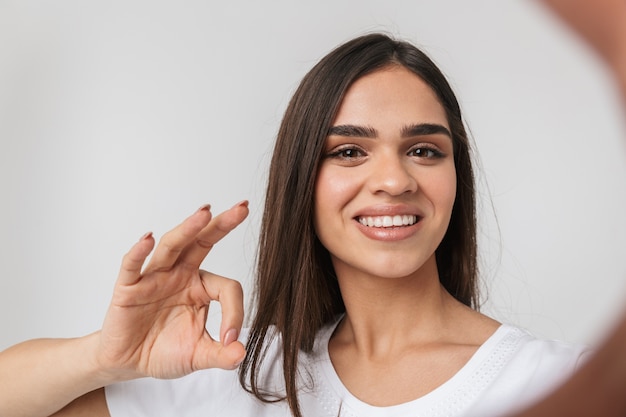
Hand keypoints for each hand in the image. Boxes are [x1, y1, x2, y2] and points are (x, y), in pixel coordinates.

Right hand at [96, 201, 248, 380]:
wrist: (128, 362)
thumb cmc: (164, 350)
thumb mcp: (198, 355)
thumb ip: (221, 355)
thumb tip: (241, 354)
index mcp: (201, 287)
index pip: (226, 287)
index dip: (234, 312)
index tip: (230, 339)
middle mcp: (180, 275)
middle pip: (203, 243)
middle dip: (222, 225)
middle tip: (242, 208)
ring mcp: (154, 278)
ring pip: (172, 247)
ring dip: (188, 229)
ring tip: (204, 213)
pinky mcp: (129, 288)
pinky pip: (132, 266)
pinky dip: (138, 252)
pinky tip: (147, 239)